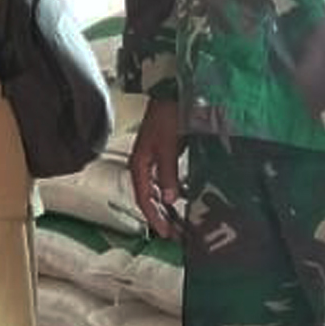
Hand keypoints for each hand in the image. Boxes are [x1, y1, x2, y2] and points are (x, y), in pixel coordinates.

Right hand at [128, 98, 184, 238]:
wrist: (171, 92)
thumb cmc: (167, 116)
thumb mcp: (169, 147)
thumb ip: (168, 173)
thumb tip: (170, 200)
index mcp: (139, 165)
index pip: (144, 199)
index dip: (155, 217)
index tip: (167, 233)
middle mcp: (143, 165)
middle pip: (149, 198)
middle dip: (161, 217)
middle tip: (177, 234)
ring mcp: (152, 160)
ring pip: (157, 191)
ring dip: (168, 207)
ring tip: (181, 221)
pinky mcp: (162, 155)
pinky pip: (164, 181)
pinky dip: (173, 192)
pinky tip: (185, 197)